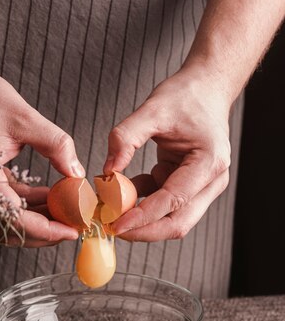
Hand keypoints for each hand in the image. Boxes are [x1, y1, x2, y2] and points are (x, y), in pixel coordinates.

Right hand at [0, 62, 83, 246]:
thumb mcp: (25, 118)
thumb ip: (55, 146)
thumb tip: (78, 172)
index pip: (15, 222)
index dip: (46, 232)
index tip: (72, 231)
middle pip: (10, 231)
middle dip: (43, 233)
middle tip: (72, 226)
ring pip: (7, 221)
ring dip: (37, 220)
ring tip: (67, 211)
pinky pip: (5, 203)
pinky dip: (28, 204)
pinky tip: (52, 195)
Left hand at [103, 68, 231, 241]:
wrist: (205, 89)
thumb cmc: (186, 96)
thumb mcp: (152, 109)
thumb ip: (126, 138)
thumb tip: (107, 171)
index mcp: (209, 162)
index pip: (174, 201)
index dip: (144, 217)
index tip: (116, 224)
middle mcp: (211, 180)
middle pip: (178, 222)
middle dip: (144, 230)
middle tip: (112, 229)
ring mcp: (202, 187)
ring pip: (171, 219)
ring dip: (141, 221)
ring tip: (111, 214)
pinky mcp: (188, 187)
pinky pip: (163, 205)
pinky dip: (141, 204)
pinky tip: (121, 194)